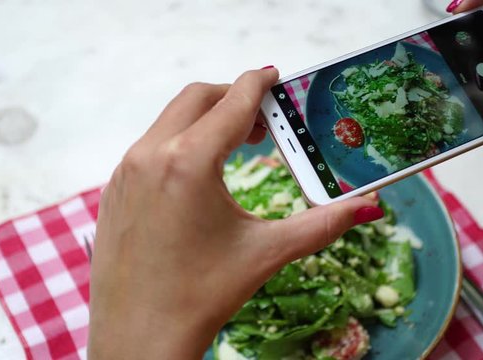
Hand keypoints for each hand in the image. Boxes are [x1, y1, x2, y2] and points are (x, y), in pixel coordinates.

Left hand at [87, 68, 382, 358]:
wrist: (140, 337)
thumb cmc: (202, 296)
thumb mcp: (267, 252)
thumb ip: (323, 224)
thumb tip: (368, 208)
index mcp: (189, 163)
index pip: (232, 103)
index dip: (258, 84)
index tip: (273, 76)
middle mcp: (150, 156)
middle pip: (197, 98)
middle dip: (233, 97)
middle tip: (264, 120)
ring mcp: (126, 171)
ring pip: (170, 120)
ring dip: (205, 120)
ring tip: (236, 145)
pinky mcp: (114, 188)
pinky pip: (150, 146)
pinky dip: (179, 142)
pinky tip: (198, 173)